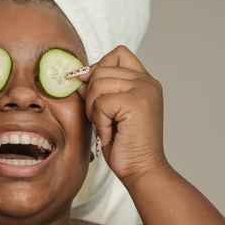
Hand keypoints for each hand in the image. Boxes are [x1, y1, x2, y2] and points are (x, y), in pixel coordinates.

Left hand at [75, 46, 168, 184]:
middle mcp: (148, 82)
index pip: (117, 54)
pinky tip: (110, 135)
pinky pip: (100, 102)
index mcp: (145, 81)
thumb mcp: (108, 112)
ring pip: (97, 83)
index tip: (93, 92)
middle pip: (101, 69)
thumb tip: (77, 75)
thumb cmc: (124, 145)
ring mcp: (144, 90)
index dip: (99, 68)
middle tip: (101, 120)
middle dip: (91, 96)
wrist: (142, 170)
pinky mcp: (137, 103)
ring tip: (106, 127)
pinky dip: (99, 121)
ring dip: (93, 110)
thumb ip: (97, 90)